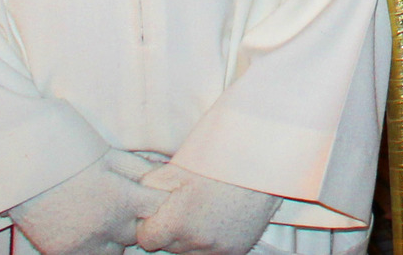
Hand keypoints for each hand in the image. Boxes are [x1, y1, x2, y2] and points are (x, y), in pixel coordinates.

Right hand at [10, 151, 169, 254]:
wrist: (20, 168)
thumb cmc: (68, 153)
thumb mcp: (109, 155)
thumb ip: (140, 169)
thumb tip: (167, 174)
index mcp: (121, 199)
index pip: (158, 210)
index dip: (160, 202)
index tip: (155, 195)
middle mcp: (105, 227)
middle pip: (139, 233)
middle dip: (138, 220)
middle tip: (128, 204)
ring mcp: (83, 244)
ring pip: (115, 251)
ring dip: (116, 238)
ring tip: (105, 215)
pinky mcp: (62, 253)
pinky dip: (93, 247)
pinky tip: (87, 228)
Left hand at [134, 165, 278, 254]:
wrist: (264, 158)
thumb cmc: (220, 157)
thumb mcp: (178, 165)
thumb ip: (149, 187)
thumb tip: (138, 198)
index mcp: (177, 223)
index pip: (147, 239)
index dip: (151, 223)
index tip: (162, 210)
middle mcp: (196, 241)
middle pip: (170, 246)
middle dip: (172, 228)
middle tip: (187, 204)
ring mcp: (218, 248)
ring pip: (190, 251)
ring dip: (192, 236)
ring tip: (205, 209)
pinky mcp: (236, 250)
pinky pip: (213, 251)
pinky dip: (213, 239)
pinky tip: (220, 218)